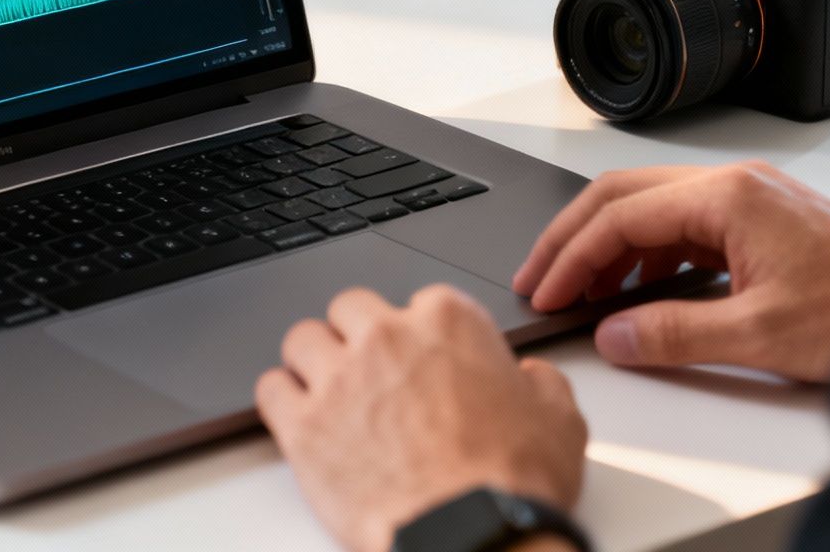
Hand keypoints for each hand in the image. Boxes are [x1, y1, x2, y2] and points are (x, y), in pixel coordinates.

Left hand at [256, 285, 586, 551]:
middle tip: (372, 372)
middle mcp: (386, 338)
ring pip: (302, 340)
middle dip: (359, 336)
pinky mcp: (304, 427)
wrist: (472, 536)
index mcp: (447, 321)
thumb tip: (531, 378)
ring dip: (315, 361)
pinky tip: (298, 416)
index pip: (418, 300)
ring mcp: (339, 379)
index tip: (423, 359)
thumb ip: (541, 383)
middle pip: (350, 309)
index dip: (420, 334)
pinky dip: (282, 400)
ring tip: (329, 390)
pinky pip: (270, 390)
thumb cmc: (512, 481)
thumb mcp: (559, 419)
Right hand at [512, 161, 829, 383]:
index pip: (622, 214)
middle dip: (575, 239)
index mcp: (729, 196)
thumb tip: (616, 334)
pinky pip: (684, 225)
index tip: (546, 291)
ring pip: (653, 208)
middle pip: (626, 195)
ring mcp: (751, 200)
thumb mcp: (759, 333)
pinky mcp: (764, 222)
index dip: (573, 256)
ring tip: (581, 293)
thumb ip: (676, 333)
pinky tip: (637, 290)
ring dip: (610, 247)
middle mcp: (737, 185)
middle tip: (540, 280)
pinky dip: (647, 254)